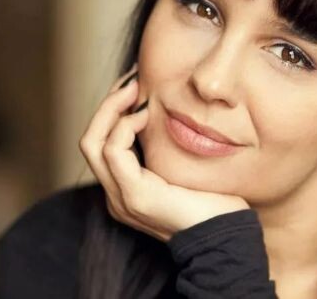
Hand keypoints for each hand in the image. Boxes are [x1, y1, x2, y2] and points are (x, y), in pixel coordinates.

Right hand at [78, 64, 249, 241]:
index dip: (112, 111)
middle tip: (132, 80)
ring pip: (92, 143)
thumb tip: (164, 110)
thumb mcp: (183, 166)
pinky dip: (124, 128)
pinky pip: (113, 152)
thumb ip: (166, 147)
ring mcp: (122, 198)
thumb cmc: (215, 200)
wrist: (227, 235)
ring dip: (111, 109)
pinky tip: (144, 117)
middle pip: (89, 140)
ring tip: (135, 90)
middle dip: (107, 105)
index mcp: (127, 188)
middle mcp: (117, 195)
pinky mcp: (135, 196)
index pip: (101, 143)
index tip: (134, 84)